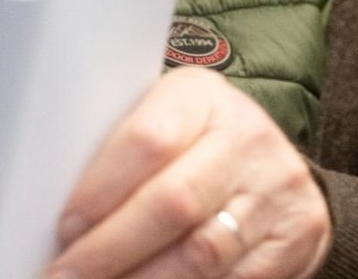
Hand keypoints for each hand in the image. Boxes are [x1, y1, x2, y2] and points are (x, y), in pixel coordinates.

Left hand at [48, 67, 330, 278]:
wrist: (274, 167)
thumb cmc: (193, 142)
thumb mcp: (164, 121)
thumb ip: (121, 151)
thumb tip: (61, 215)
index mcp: (201, 96)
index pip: (147, 141)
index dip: (100, 191)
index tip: (65, 229)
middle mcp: (246, 137)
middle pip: (172, 203)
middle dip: (111, 250)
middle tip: (66, 275)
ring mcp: (276, 190)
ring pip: (202, 254)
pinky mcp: (296, 238)